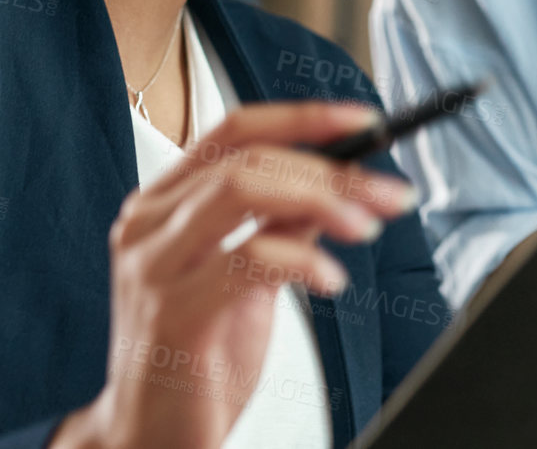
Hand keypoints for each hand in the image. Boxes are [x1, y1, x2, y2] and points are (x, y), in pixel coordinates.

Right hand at [52, 102, 418, 448]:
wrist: (149, 434)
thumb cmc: (196, 355)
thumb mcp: (247, 278)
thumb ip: (282, 223)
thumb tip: (340, 181)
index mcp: (162, 203)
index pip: (234, 130)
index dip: (303, 118)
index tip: (365, 122)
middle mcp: (147, 223)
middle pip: (246, 160)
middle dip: (330, 170)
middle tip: (388, 193)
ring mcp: (154, 265)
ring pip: (240, 192)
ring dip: (319, 201)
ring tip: (365, 226)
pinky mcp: (173, 311)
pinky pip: (248, 260)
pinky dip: (302, 260)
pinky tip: (332, 281)